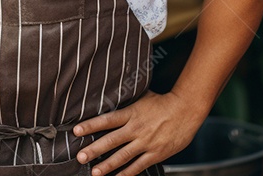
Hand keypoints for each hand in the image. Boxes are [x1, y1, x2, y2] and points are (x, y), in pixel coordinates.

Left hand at [73, 91, 200, 175]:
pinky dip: (127, 173)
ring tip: (94, 172)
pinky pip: (139, 166)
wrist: (186, 110)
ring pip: (123, 156)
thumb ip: (127, 101)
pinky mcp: (156, 153)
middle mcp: (136, 129)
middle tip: (80, 157)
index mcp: (132, 113)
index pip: (107, 120)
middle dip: (94, 149)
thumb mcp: (142, 97)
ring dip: (107, 165)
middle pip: (111, 140)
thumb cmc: (163, 102)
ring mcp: (146, 142)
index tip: (76, 131)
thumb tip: (110, 95)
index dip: (91, 125)